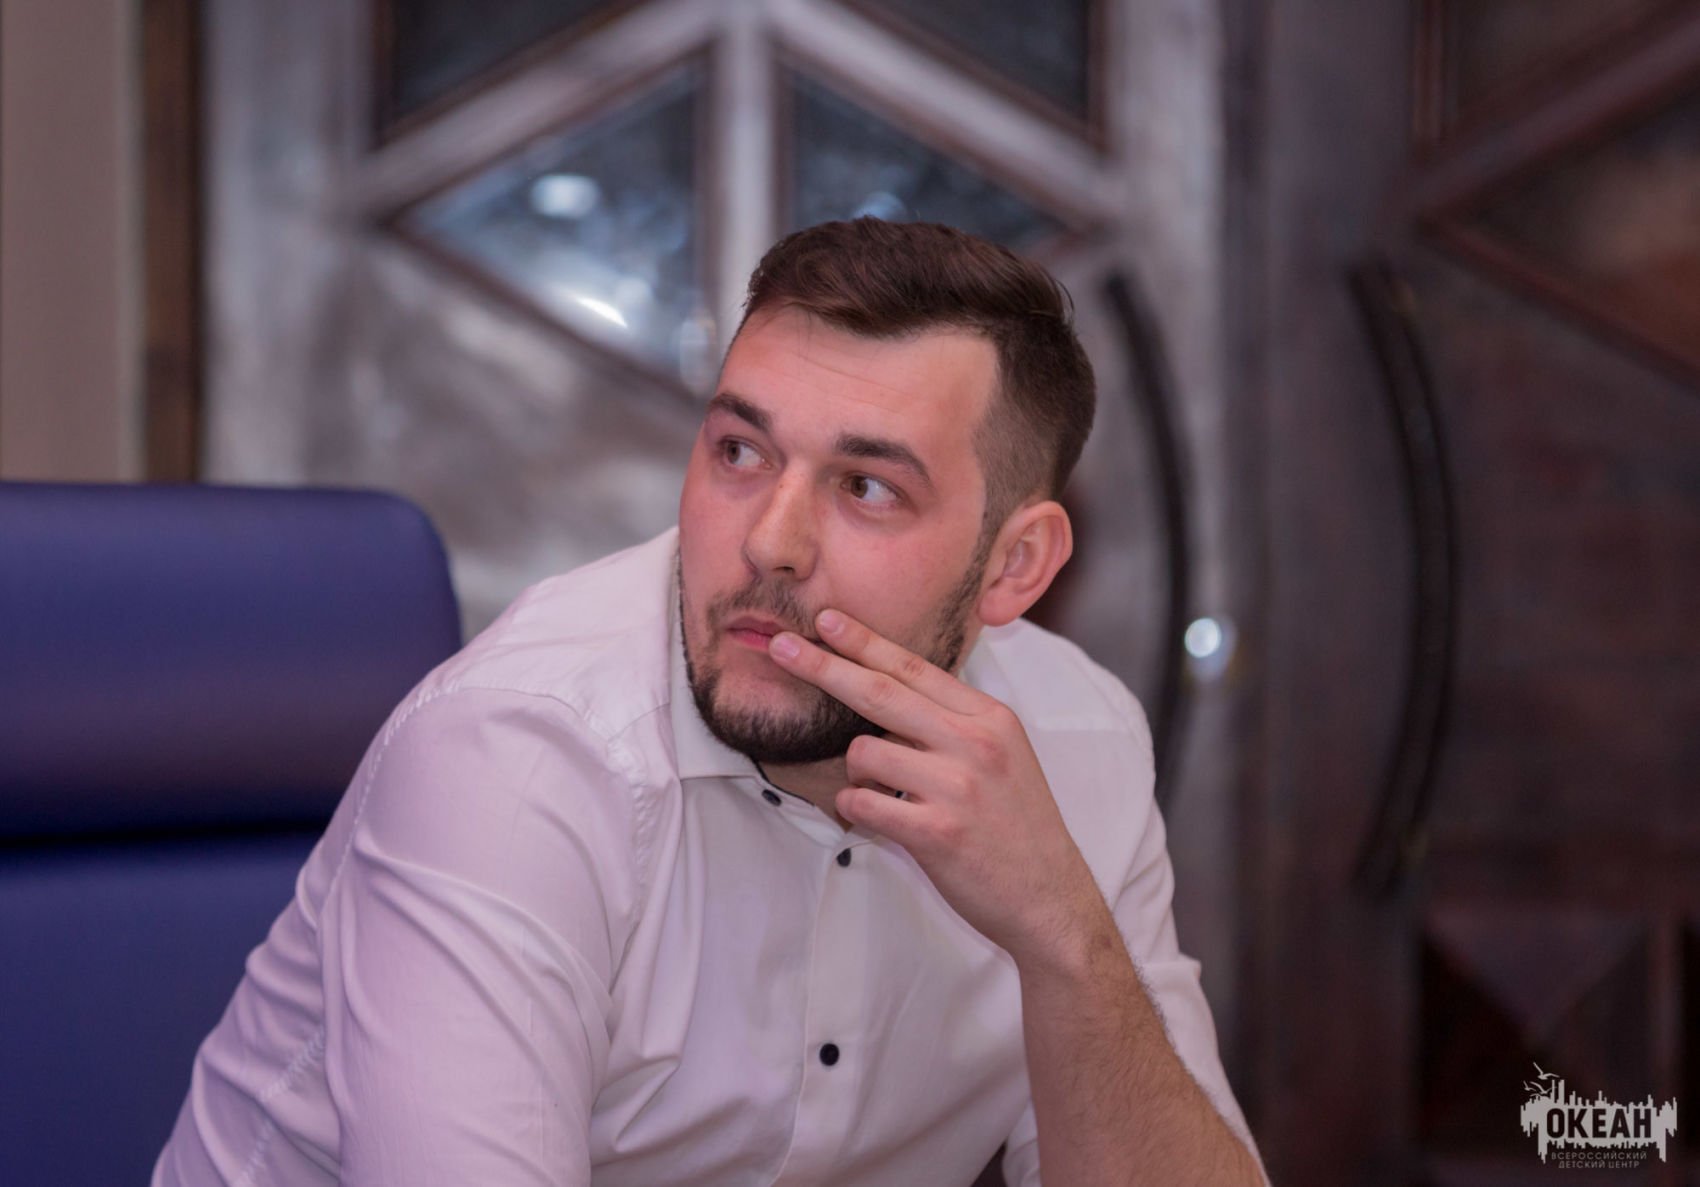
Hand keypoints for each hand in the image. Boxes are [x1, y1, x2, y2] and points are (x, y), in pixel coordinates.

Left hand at [768, 609, 1111, 965]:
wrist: (1049, 896)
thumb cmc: (1017, 824)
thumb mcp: (1003, 753)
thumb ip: (953, 720)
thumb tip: (889, 687)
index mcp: (989, 717)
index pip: (913, 668)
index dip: (864, 641)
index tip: (826, 619)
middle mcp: (974, 743)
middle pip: (879, 693)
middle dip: (823, 666)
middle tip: (781, 647)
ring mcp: (956, 786)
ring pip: (864, 752)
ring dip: (856, 772)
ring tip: (884, 792)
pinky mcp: (937, 831)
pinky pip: (863, 802)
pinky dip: (856, 808)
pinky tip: (876, 817)